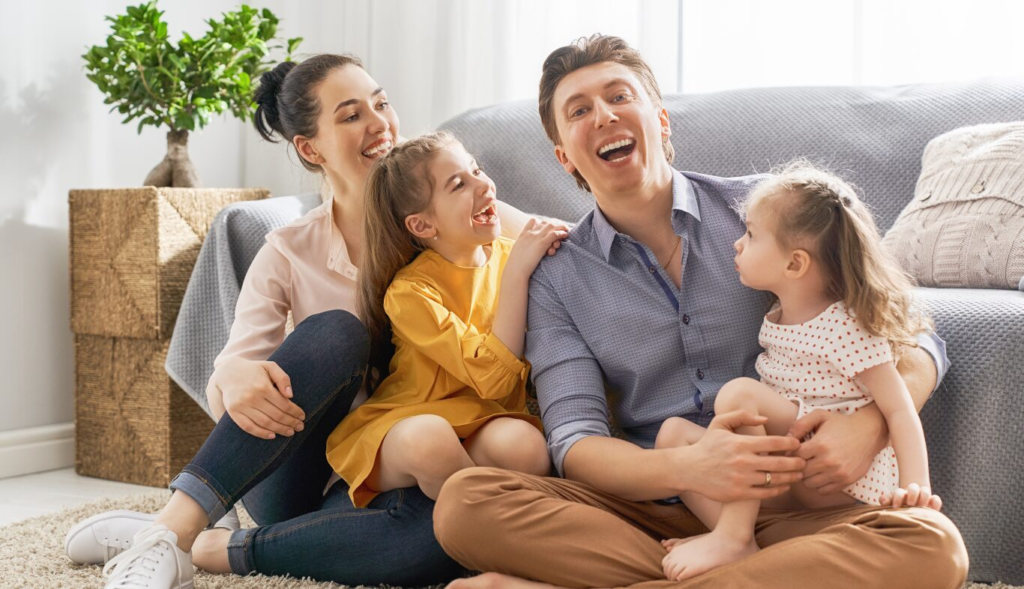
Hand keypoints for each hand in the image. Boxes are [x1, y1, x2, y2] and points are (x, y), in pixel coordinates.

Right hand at [208, 357, 305, 438]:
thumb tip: (290, 395)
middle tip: (300, 427)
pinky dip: (261, 433)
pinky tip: (272, 435)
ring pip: (264, 423)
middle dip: (290, 423)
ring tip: (290, 432)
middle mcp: (252, 397)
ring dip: (279, 430)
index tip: (302, 416)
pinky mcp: (233, 412)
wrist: (228, 372)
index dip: (295, 412)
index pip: (284, 404)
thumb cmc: (254, 370)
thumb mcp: (270, 367)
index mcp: (263, 386)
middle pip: (276, 415)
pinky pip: (248, 427)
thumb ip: (283, 378)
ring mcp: (241, 406)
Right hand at [508, 218, 568, 272]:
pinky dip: (561, 233)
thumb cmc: (516, 266)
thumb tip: (527, 250)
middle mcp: (529, 234)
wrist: (515, 271)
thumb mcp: (518, 252)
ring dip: (560, 228)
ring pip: (551, 226)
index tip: (548, 227)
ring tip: (566, 231)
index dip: (542, 223)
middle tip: (560, 229)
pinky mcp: (541, 244)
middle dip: (554, 225)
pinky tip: (566, 235)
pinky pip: (554, 235)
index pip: (533, 221)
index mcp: (523, 235)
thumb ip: (523, 247)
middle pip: (545, 223)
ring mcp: (535, 238)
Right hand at [682, 410, 804, 501]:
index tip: (797, 444)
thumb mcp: (720, 424)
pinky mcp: (739, 493)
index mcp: (741, 443)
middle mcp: (743, 461)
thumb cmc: (707, 445)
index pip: (774, 442)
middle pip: (779, 462)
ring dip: (791, 477)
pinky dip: (778, 489)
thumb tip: (765, 419)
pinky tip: (784, 486)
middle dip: (796, 462)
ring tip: (798, 474)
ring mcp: (742, 479)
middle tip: (804, 461)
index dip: (790, 443)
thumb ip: (742, 416)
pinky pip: (765, 493)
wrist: (689, 469)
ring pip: (775, 479)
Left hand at [788, 409, 883, 494]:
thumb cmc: (841, 423)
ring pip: (809, 484)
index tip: (794, 450)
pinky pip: (823, 491)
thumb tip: (786, 439)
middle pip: (800, 471)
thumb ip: (800, 425)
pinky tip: (821, 474)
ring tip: (811, 466)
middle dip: (797, 466)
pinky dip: (819, 484)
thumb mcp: (820, 416)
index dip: (790, 453)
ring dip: (807, 476)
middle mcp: (828, 461)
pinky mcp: (846, 481)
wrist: (869, 433)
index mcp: (820, 445)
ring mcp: (838, 473)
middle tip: (801, 459)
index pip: (793, 456)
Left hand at [880, 483, 942, 510]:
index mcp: (901, 494)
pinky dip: (935, 502)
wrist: (909, 513)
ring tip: (921, 506)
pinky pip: (936, 500)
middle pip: (913, 487)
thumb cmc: (897, 509)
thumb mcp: (890, 505)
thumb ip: (885, 501)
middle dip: (912, 494)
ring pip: (925, 490)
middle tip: (910, 504)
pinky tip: (932, 509)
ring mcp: (923, 497)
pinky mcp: (932, 503)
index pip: (899, 492)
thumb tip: (883, 501)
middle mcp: (912, 493)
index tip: (895, 507)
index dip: (897, 498)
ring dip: (923, 497)